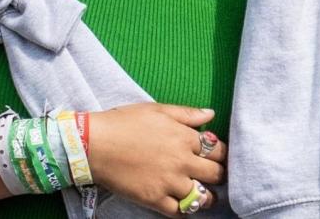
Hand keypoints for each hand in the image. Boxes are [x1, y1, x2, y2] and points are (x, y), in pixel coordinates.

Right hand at [89, 103, 226, 215]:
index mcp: (185, 137)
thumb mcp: (160, 110)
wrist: (96, 144)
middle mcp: (182, 161)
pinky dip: (186, 210)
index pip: (217, 149)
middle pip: (215, 173)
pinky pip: (178, 211)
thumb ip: (188, 114)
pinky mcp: (153, 199)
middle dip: (220, 174)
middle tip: (220, 176)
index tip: (222, 156)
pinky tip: (186, 205)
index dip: (223, 153)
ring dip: (208, 197)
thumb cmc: (127, 122)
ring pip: (200, 196)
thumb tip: (211, 114)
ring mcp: (168, 182)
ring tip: (208, 196)